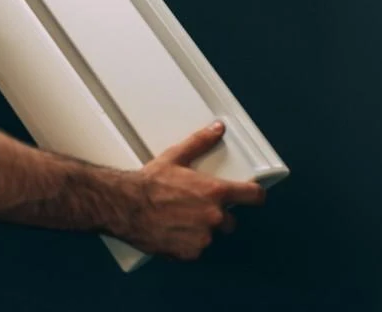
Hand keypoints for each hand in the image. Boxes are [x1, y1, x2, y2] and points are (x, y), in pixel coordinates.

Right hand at [112, 122, 266, 261]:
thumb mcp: (175, 157)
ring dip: (201, 230)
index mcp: (214, 192)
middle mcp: (213, 217)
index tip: (253, 196)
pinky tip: (173, 232)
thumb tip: (217, 129)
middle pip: (231, 222)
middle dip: (218, 216)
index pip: (252, 196)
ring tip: (180, 220)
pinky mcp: (190, 253)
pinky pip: (196, 249)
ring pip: (211, 236)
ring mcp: (203, 237)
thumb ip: (200, 142)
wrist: (126, 206)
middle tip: (197, 208)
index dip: (255, 195)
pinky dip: (187, 243)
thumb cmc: (149, 183)